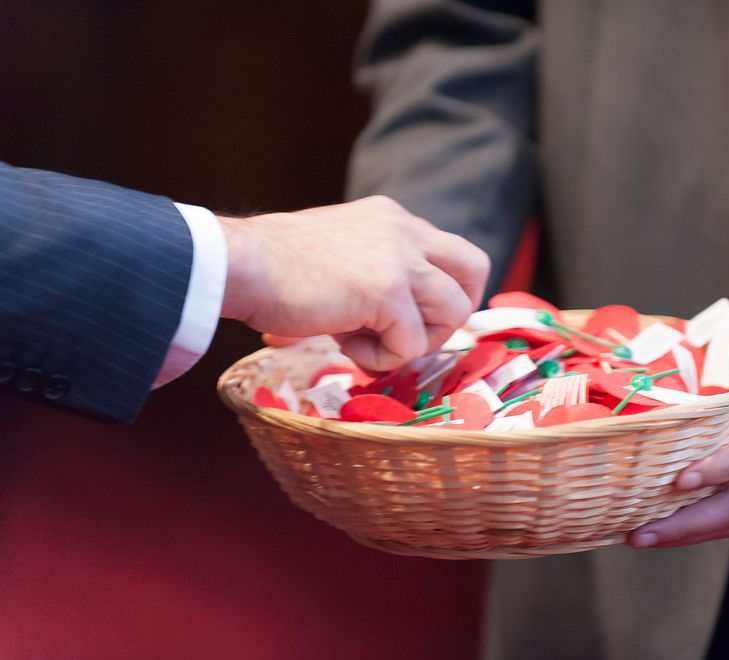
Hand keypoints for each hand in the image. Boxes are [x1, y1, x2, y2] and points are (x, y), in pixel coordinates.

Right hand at [218, 195, 488, 370]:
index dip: (441, 293)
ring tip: (368, 342)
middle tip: (412, 334)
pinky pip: (411, 344)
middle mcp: (405, 230)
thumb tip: (393, 327)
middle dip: (453, 313)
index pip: (452, 253)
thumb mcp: (340, 256)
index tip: (407, 316)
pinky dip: (381, 358)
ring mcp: (400, 259)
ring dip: (416, 341)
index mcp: (393, 219)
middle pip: (476, 269)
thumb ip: (376, 275)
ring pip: (455, 311)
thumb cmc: (274, 269)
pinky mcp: (387, 291)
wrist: (239, 265)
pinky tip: (345, 345)